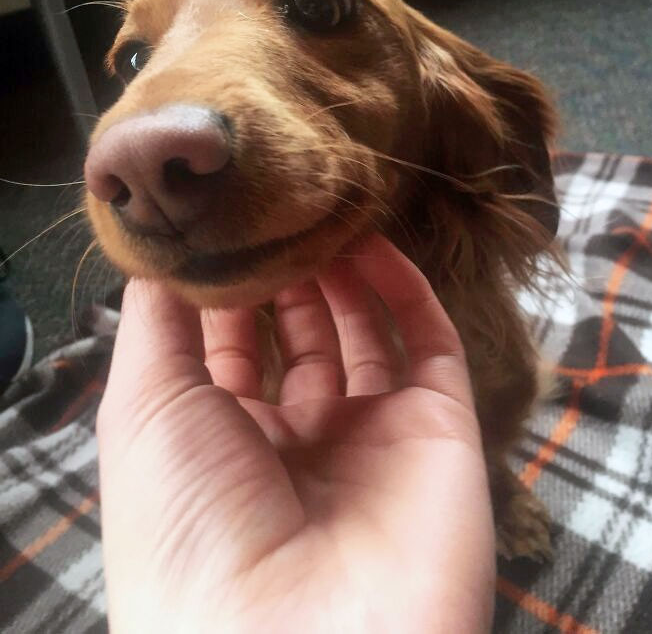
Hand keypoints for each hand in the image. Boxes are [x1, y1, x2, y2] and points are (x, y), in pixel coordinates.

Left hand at [97, 235, 494, 632]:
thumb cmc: (188, 521)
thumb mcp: (142, 409)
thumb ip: (157, 320)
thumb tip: (167, 249)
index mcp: (223, 442)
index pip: (229, 343)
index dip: (228, 282)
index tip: (227, 214)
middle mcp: (298, 439)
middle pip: (299, 332)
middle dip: (287, 268)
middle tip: (281, 200)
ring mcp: (373, 436)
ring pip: (364, 332)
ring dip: (343, 270)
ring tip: (321, 209)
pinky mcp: (439, 432)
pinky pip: (429, 345)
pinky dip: (404, 290)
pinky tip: (370, 243)